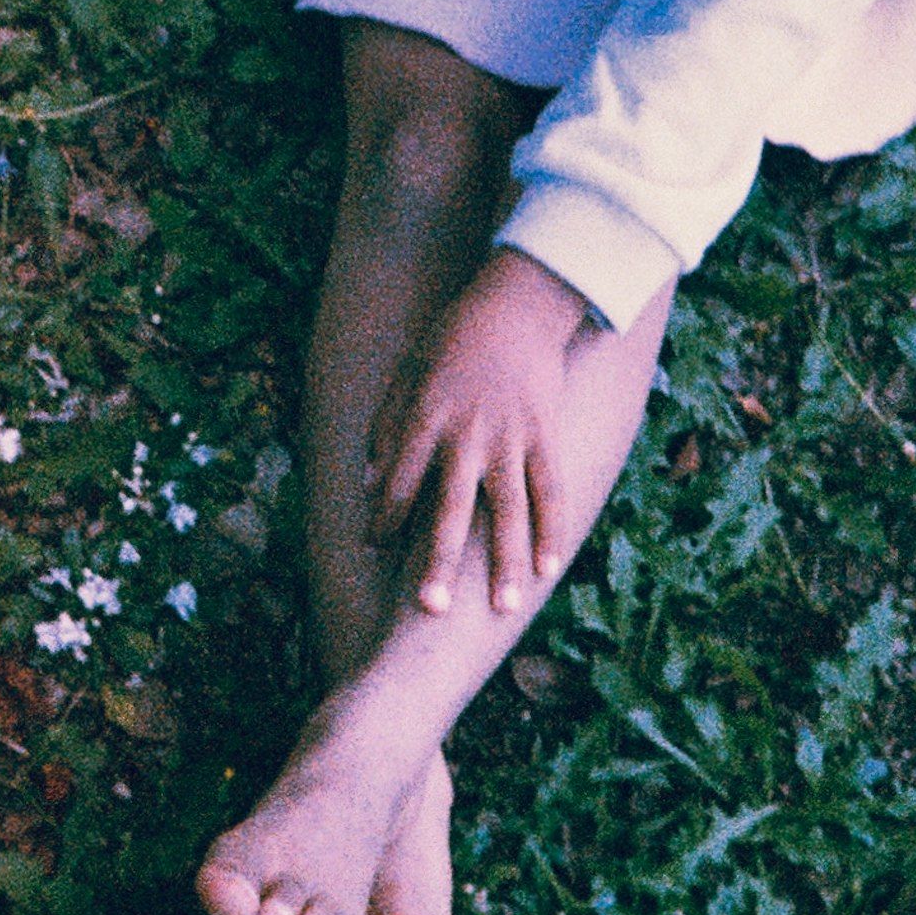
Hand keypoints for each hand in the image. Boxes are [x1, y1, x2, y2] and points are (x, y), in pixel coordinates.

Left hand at [367, 249, 600, 615]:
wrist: (514, 305)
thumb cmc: (450, 341)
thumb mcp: (403, 379)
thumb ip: (383, 432)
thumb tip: (365, 485)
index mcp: (423, 422)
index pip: (395, 486)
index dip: (382, 521)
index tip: (375, 550)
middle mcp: (465, 437)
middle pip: (448, 511)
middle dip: (438, 562)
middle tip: (430, 609)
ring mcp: (510, 438)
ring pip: (507, 511)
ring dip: (504, 562)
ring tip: (503, 607)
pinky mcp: (545, 434)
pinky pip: (550, 490)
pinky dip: (550, 530)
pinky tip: (548, 567)